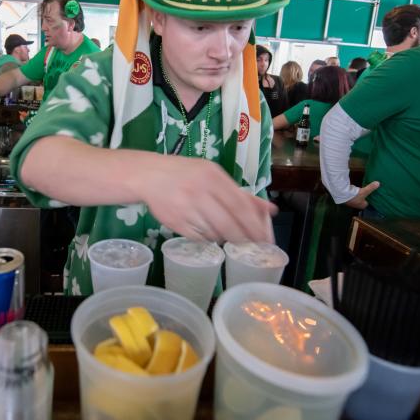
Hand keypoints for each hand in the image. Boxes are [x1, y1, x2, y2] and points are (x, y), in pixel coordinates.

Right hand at [138, 156, 276, 243]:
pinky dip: (208, 238)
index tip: (265, 238)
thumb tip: (270, 210)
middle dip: (243, 237)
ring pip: (214, 232)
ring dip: (225, 237)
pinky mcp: (175, 222)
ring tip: (227, 234)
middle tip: (252, 245)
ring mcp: (185, 208)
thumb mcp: (214, 175)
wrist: (148, 175)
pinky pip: (199, 238)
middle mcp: (199, 191)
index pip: (240, 205)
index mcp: (212, 176)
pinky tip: (208, 231)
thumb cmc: (186, 174)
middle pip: (228, 223)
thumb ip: (241, 194)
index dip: (254, 224)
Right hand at [345, 181, 379, 209]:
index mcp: (361, 205)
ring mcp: (350, 202)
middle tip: (368, 193)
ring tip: (362, 191)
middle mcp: (356, 205)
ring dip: (358, 195)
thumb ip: (371, 187)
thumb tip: (378, 183)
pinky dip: (353, 193)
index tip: (372, 197)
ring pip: (356, 199)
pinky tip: (354, 189)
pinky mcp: (346, 198)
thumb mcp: (364, 191)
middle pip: (362, 202)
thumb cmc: (355, 195)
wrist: (343, 194)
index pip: (367, 204)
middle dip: (364, 198)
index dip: (370, 201)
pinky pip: (352, 196)